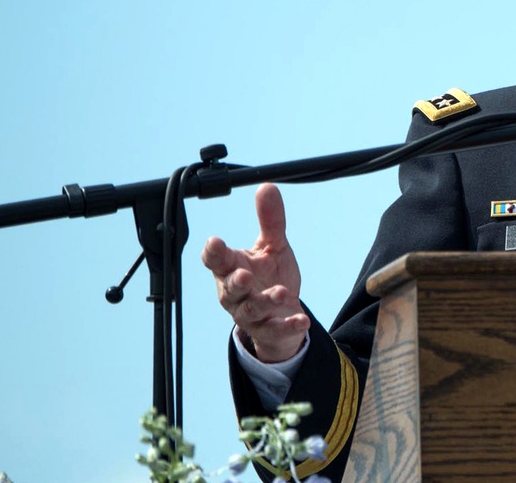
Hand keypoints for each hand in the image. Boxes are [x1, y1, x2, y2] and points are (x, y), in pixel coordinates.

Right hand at [202, 183, 309, 362]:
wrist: (281, 314)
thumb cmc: (270, 276)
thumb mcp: (272, 246)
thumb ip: (269, 220)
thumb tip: (266, 186)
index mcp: (232, 268)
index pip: (216, 260)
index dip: (213, 252)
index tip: (214, 242)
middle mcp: (236, 293)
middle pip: (229, 289)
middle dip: (235, 282)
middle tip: (244, 274)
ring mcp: (251, 314)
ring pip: (252, 309)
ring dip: (265, 300)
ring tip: (282, 292)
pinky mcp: (269, 330)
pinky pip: (276, 329)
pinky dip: (289, 325)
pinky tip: (302, 319)